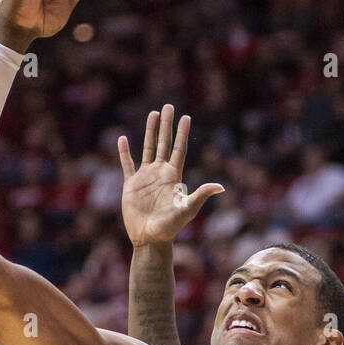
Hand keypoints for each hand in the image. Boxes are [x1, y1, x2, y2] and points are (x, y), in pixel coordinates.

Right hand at [118, 105, 223, 247]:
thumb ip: (200, 196)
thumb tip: (220, 187)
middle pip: (164, 143)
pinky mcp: (131, 184)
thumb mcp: (187, 210)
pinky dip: (124, 152)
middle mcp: (160, 173)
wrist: (150, 239)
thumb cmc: (170, 227)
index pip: (179, 149)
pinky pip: (127, 164)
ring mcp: (145, 177)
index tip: (186, 117)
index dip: (182, 133)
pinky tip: (123, 139)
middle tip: (169, 106)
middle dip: (167, 125)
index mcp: (173, 177)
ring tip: (153, 114)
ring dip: (150, 131)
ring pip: (148, 148)